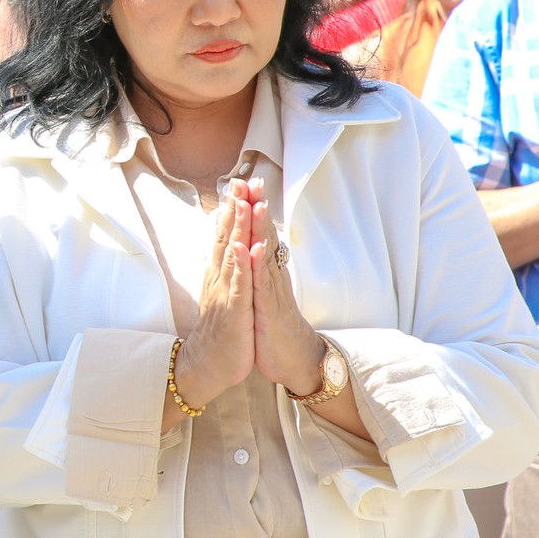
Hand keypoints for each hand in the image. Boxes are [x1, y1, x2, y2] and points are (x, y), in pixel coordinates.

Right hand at [172, 179, 254, 411]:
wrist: (208, 363)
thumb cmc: (219, 330)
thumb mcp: (222, 294)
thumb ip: (224, 269)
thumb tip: (226, 246)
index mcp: (219, 273)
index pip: (225, 235)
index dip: (231, 208)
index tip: (238, 183)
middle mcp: (219, 277)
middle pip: (226, 237)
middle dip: (234, 208)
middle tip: (239, 181)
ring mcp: (226, 292)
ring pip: (231, 254)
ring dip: (236, 228)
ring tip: (241, 203)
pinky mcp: (234, 310)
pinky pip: (238, 284)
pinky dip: (240, 264)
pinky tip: (242, 246)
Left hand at [245, 178, 325, 393]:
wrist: (293, 358)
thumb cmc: (275, 323)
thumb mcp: (265, 291)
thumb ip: (261, 266)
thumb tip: (257, 243)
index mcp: (267, 271)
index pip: (259, 232)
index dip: (253, 207)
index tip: (244, 181)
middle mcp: (272, 275)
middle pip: (265, 235)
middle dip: (258, 207)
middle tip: (253, 179)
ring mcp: (272, 291)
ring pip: (266, 255)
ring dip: (262, 230)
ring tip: (257, 204)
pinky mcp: (269, 310)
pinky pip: (263, 286)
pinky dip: (258, 267)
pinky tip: (255, 249)